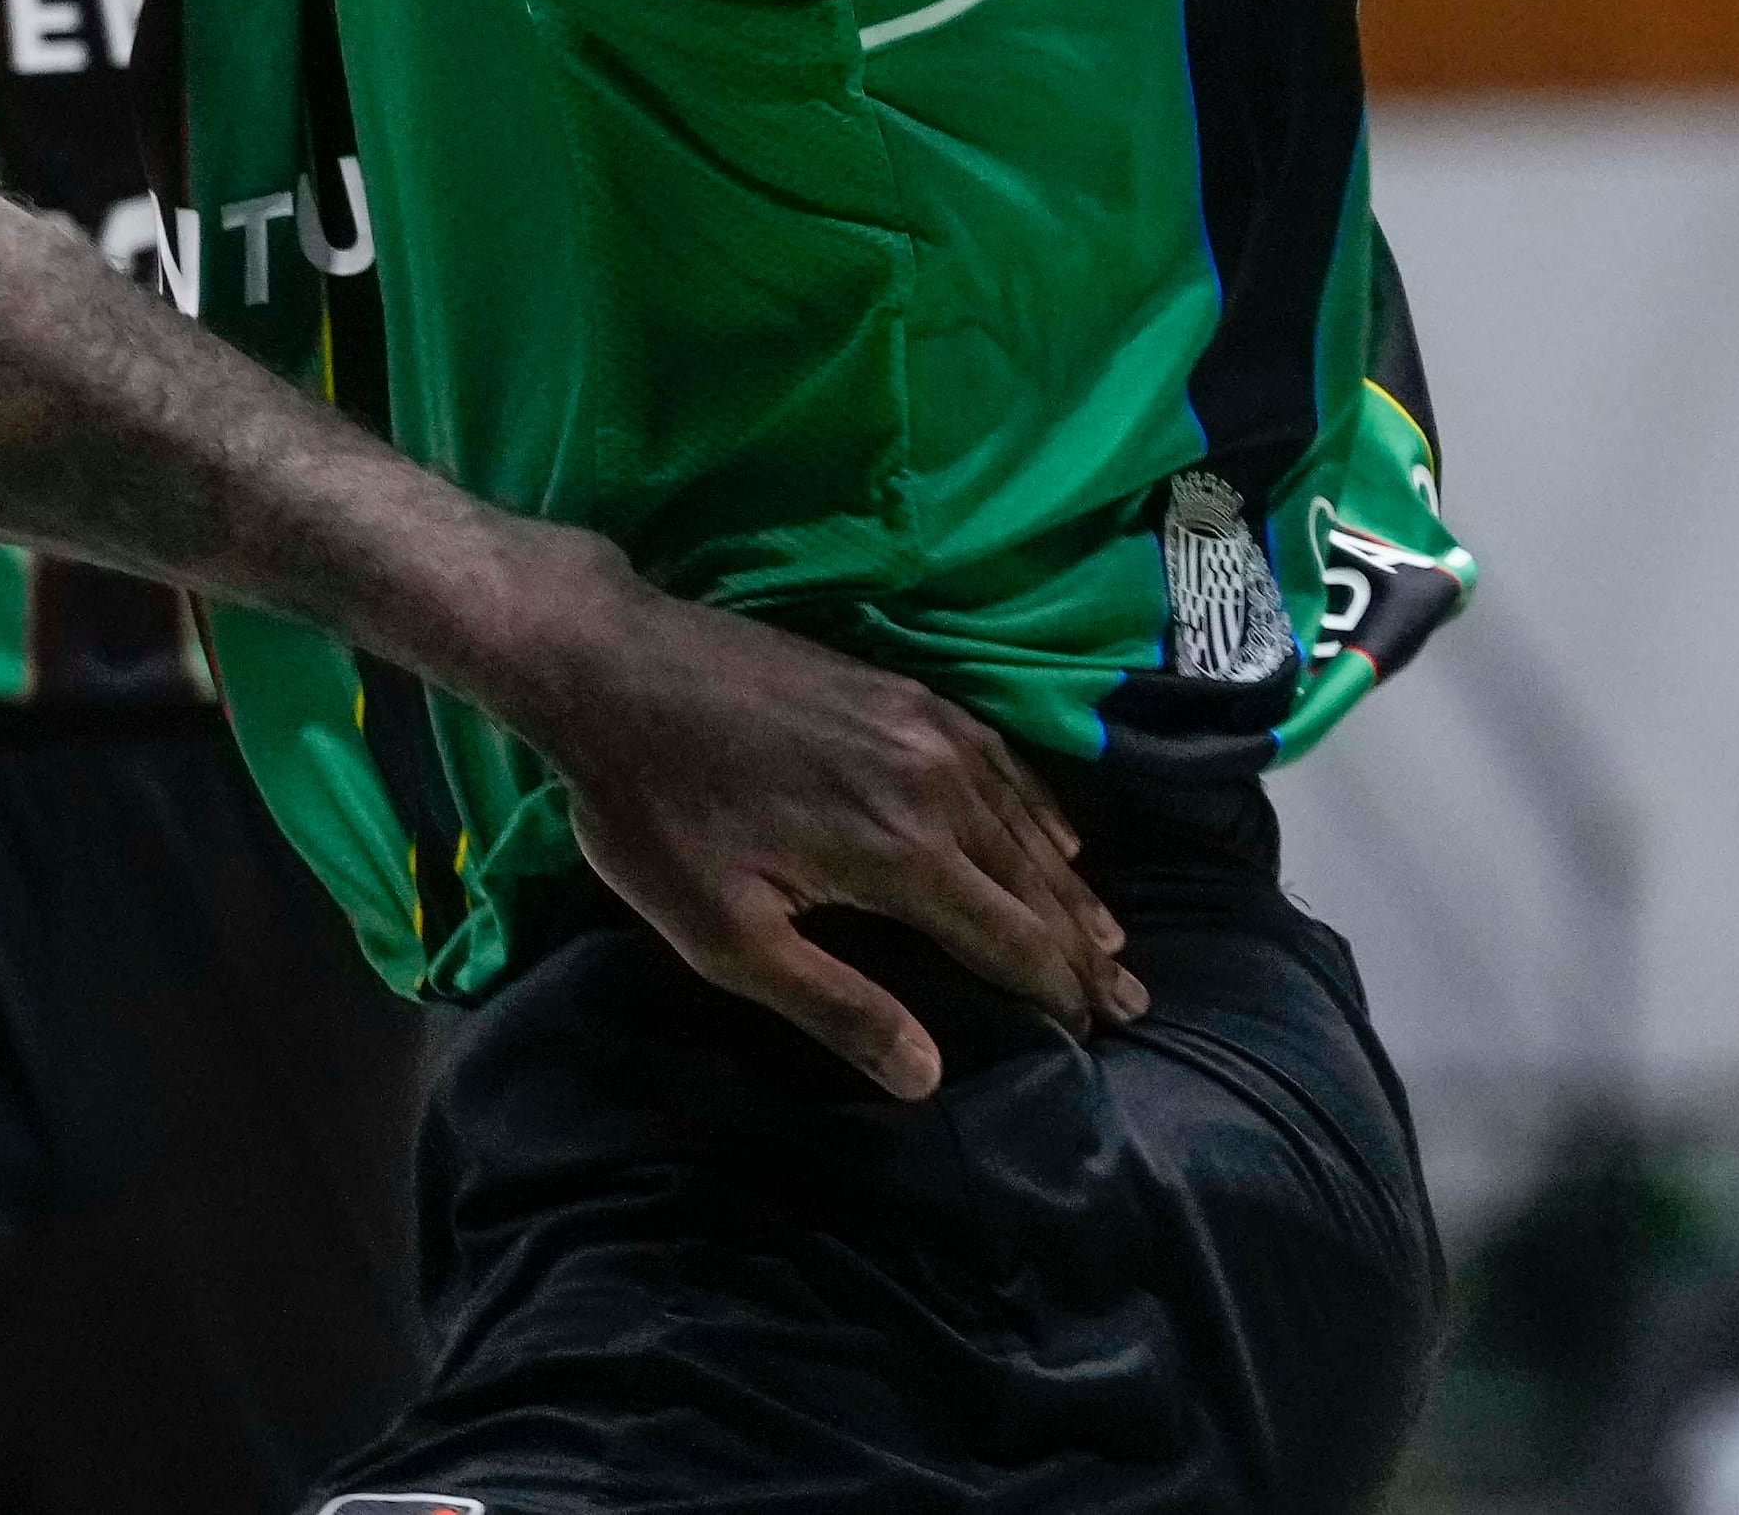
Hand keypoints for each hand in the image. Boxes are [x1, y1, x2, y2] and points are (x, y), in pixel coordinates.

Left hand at [495, 532, 1143, 1099]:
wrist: (609, 663)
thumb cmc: (653, 810)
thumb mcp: (724, 935)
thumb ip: (834, 1006)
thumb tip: (930, 1075)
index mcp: (903, 854)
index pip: (1013, 942)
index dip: (1059, 995)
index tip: (1099, 1038)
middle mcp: (938, 784)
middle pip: (1035, 883)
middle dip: (1082, 950)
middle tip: (1130, 1004)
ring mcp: (924, 726)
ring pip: (1025, 821)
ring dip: (1068, 884)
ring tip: (1105, 938)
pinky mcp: (900, 689)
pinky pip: (998, 761)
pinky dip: (1037, 809)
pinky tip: (1053, 834)